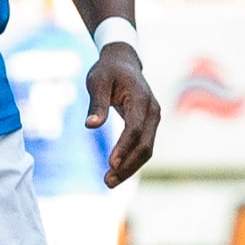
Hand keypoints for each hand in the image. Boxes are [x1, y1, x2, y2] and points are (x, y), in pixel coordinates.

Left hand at [88, 46, 159, 183]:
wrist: (122, 63)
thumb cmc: (108, 71)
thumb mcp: (97, 82)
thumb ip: (96, 104)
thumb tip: (91, 126)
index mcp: (141, 98)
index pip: (135, 128)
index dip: (124, 147)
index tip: (110, 163)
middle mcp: (153, 111)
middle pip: (145, 145)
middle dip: (127, 165)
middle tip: (107, 180)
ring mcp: (153, 119)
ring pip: (147, 150)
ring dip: (130, 168)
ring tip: (109, 181)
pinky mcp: (148, 126)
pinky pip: (143, 148)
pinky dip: (131, 162)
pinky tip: (115, 172)